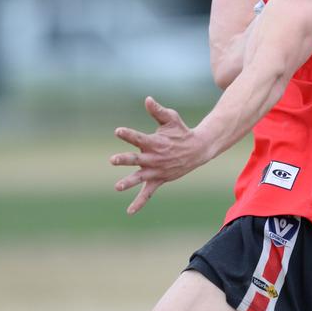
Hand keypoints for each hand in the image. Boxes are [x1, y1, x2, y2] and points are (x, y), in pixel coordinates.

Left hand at [111, 96, 207, 214]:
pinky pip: (148, 193)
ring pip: (140, 178)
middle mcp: (154, 158)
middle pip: (137, 159)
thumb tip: (147, 99)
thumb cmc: (181, 132)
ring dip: (129, 182)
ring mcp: (156, 171)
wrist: (198, 150)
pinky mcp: (159, 180)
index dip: (128, 134)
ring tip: (117, 187)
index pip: (138, 138)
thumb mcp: (171, 119)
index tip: (118, 131)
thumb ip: (158, 111)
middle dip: (125, 159)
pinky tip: (130, 211)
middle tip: (113, 160)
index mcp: (155, 142)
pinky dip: (139, 202)